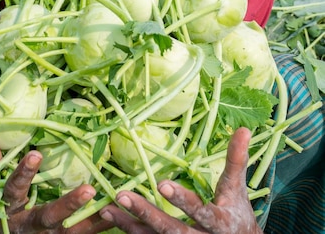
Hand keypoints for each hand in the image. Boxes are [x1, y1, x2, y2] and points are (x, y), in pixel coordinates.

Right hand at [0, 142, 108, 233]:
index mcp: (8, 209)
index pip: (14, 189)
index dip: (24, 173)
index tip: (36, 154)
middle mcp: (26, 227)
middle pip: (47, 217)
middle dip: (68, 205)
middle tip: (89, 190)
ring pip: (68, 233)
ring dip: (90, 221)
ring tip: (111, 206)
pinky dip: (96, 229)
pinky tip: (115, 217)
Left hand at [99, 127, 263, 233]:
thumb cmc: (236, 212)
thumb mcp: (237, 188)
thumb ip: (237, 160)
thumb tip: (244, 129)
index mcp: (219, 222)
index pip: (200, 211)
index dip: (182, 200)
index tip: (162, 185)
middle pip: (171, 230)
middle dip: (147, 214)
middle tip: (123, 196)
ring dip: (130, 225)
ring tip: (108, 208)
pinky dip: (129, 231)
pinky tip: (110, 219)